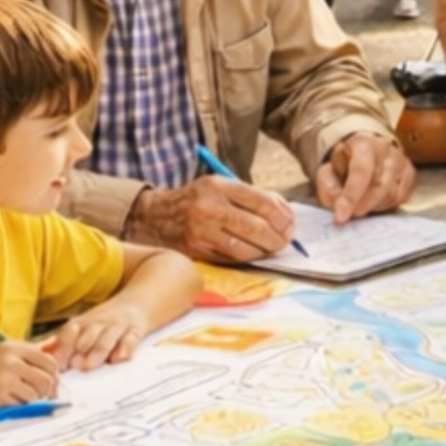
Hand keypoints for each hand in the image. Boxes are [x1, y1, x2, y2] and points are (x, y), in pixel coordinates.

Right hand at [0, 338, 62, 406]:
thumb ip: (24, 356)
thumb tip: (53, 367)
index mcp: (14, 347)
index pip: (49, 360)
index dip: (52, 374)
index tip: (48, 382)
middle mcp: (12, 360)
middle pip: (47, 378)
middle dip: (46, 390)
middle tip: (38, 396)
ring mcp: (6, 377)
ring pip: (37, 394)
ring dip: (32, 400)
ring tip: (18, 398)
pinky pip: (22, 405)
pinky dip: (18, 407)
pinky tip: (6, 402)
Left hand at [48, 301, 153, 369]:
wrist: (139, 301)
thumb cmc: (105, 321)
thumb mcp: (83, 326)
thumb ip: (62, 342)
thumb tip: (39, 352)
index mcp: (84, 322)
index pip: (70, 332)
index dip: (62, 348)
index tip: (56, 365)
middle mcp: (100, 323)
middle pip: (87, 335)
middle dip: (79, 350)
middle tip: (72, 366)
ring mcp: (118, 326)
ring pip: (107, 338)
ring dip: (97, 351)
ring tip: (89, 365)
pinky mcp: (136, 330)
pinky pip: (131, 339)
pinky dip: (125, 348)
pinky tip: (119, 358)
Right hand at [126, 177, 295, 261]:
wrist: (154, 216)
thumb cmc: (196, 200)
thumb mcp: (219, 186)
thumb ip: (251, 196)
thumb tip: (285, 213)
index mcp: (218, 186)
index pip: (261, 201)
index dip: (282, 216)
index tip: (290, 224)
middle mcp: (209, 207)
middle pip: (255, 227)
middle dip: (277, 237)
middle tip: (285, 240)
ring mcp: (202, 232)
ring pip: (245, 248)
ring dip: (264, 251)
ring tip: (271, 249)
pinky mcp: (197, 251)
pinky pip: (231, 259)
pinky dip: (247, 258)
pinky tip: (253, 254)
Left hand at [313, 133, 416, 221]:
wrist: (364, 148)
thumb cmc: (345, 160)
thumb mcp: (328, 168)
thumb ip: (327, 184)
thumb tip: (334, 201)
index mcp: (363, 143)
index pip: (361, 171)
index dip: (351, 196)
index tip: (341, 216)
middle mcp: (386, 149)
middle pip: (379, 185)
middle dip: (362, 206)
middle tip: (349, 216)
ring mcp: (401, 160)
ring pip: (391, 194)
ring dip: (373, 206)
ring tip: (360, 206)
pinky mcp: (409, 172)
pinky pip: (400, 197)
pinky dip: (385, 205)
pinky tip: (374, 203)